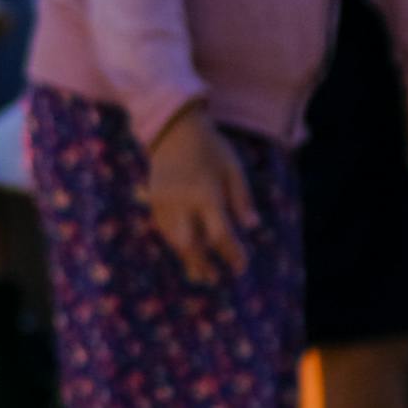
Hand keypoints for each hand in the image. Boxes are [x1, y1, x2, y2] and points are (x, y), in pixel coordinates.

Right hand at [140, 107, 255, 285]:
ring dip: (186, 257)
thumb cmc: (211, 147)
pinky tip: (184, 250)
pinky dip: (175, 242)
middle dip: (202, 263)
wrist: (174, 129)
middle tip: (212, 279)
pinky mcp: (153, 200)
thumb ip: (242, 198)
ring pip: (174, 239)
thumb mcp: (233, 168)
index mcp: (206, 193)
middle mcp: (182, 201)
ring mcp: (164, 202)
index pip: (220, 233)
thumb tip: (253, 227)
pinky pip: (163, 229)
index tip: (241, 266)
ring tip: (198, 273)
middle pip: (190, 243)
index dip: (231, 253)